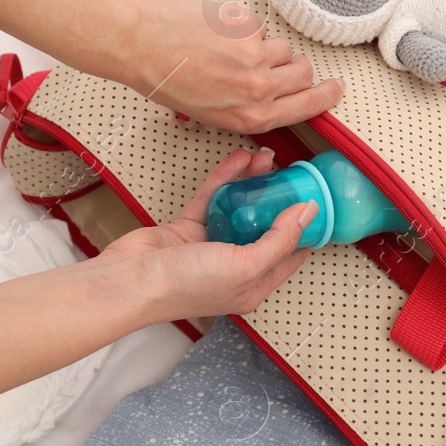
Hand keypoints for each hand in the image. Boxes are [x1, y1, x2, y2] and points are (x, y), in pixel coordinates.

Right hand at [92, 148, 315, 320]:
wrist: (130, 280)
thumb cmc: (184, 286)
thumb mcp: (246, 265)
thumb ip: (280, 239)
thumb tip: (308, 213)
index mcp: (253, 286)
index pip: (289, 255)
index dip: (305, 229)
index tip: (316, 200)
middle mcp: (234, 268)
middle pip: (264, 228)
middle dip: (279, 199)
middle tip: (291, 172)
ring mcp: (210, 248)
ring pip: (239, 210)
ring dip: (253, 184)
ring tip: (267, 158)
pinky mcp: (188, 229)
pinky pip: (213, 199)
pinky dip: (225, 179)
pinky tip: (239, 160)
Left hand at [118, 0, 344, 133]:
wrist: (141, 45)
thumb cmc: (168, 83)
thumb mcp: (213, 115)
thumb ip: (251, 109)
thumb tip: (277, 97)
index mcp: (252, 116)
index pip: (309, 106)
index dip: (326, 95)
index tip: (335, 88)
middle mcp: (259, 87)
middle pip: (304, 73)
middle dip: (294, 68)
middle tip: (270, 65)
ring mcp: (255, 52)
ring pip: (284, 47)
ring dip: (266, 48)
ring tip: (232, 50)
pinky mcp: (246, 23)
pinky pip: (261, 26)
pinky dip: (245, 29)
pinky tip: (218, 34)